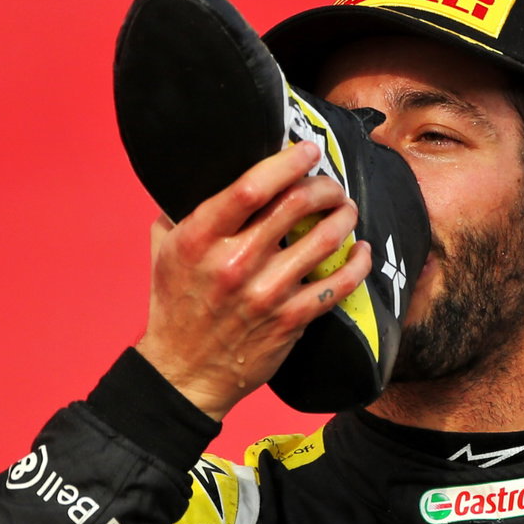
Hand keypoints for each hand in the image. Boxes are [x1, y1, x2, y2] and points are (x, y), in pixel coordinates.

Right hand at [135, 141, 372, 419]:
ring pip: (324, 240)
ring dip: (343, 217)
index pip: (251, 187)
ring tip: (345, 210)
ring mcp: (265, 293)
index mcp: (199, 239)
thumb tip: (206, 172)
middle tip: (330, 185)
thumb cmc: (174, 305)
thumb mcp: (164, 251)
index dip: (288, 162)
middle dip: (323, 186)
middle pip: (295, 205)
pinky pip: (338, 284)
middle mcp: (234, 263)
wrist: (184, 372)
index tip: (307, 152)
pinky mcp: (290, 320)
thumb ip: (183, 211)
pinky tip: (360, 250)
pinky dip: (357, 262)